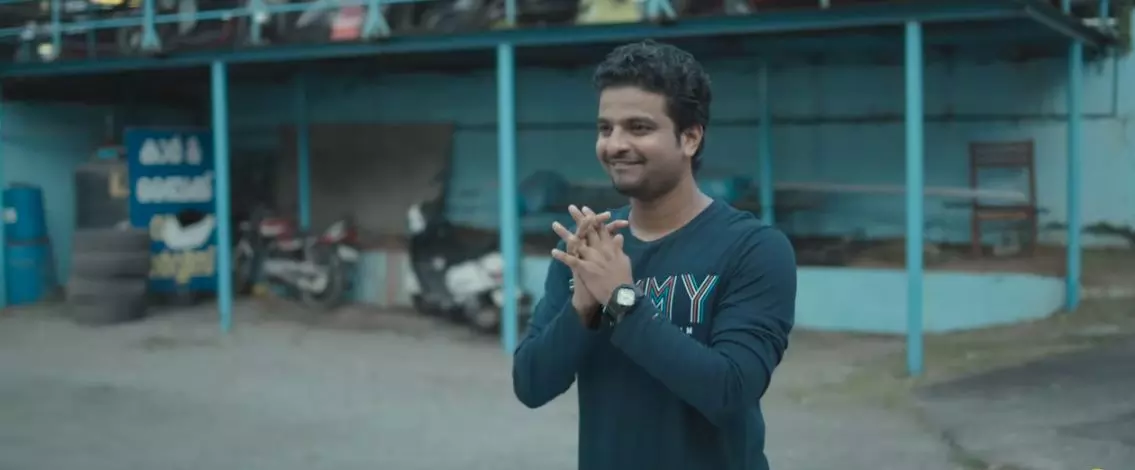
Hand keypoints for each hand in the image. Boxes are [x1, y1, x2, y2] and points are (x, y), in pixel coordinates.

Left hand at [551, 205, 627, 323]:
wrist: (621, 294)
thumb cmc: (624, 279)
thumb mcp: (624, 260)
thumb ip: (619, 248)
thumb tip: (619, 236)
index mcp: (609, 246)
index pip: (600, 227)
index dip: (592, 217)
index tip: (585, 209)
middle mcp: (600, 249)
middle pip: (588, 229)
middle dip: (579, 218)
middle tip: (571, 207)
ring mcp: (592, 258)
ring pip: (576, 242)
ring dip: (564, 233)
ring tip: (555, 224)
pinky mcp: (585, 268)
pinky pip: (571, 260)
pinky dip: (562, 256)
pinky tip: (553, 252)